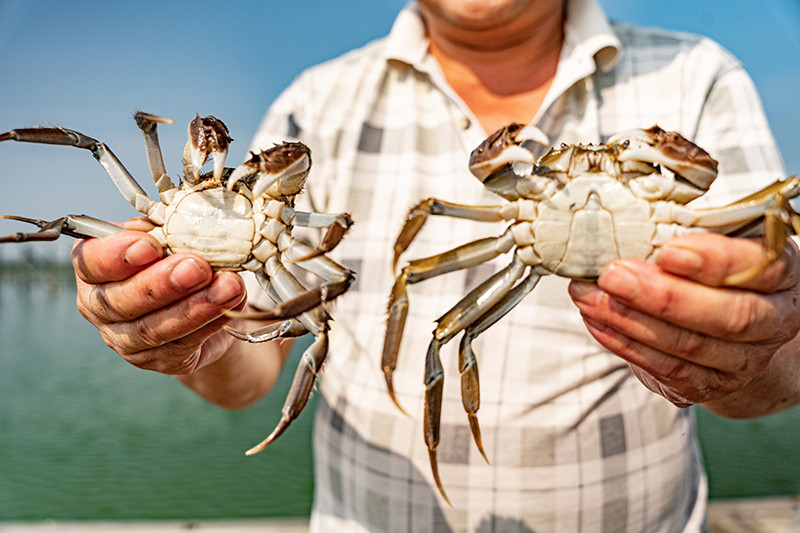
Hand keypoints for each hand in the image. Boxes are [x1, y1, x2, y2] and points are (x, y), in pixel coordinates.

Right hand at [72, 228, 246, 374]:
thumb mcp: (166, 237)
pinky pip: (185, 343)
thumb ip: (166, 231)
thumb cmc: (174, 259)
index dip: (117, 255)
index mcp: (94, 268)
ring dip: (195, 306)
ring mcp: (127, 339)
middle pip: (121, 300)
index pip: (92, 262)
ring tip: (228, 286)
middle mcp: (101, 307)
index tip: (150, 245)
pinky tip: (231, 304)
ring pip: (155, 328)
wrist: (201, 303)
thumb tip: (188, 221)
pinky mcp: (160, 360)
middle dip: (162, 283)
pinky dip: (211, 322)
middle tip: (197, 267)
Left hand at [568, 233, 799, 411]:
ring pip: (690, 345)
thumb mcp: (714, 242)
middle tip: (613, 275)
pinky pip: (667, 369)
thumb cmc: (712, 271)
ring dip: (631, 319)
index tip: (668, 250)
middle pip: (729, 316)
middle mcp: (774, 321)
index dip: (716, 260)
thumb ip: (687, 229)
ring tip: (589, 295)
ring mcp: (744, 360)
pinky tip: (596, 320)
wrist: (726, 331)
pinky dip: (626, 344)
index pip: (762, 266)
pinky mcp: (709, 384)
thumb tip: (632, 212)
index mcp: (782, 274)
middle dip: (664, 296)